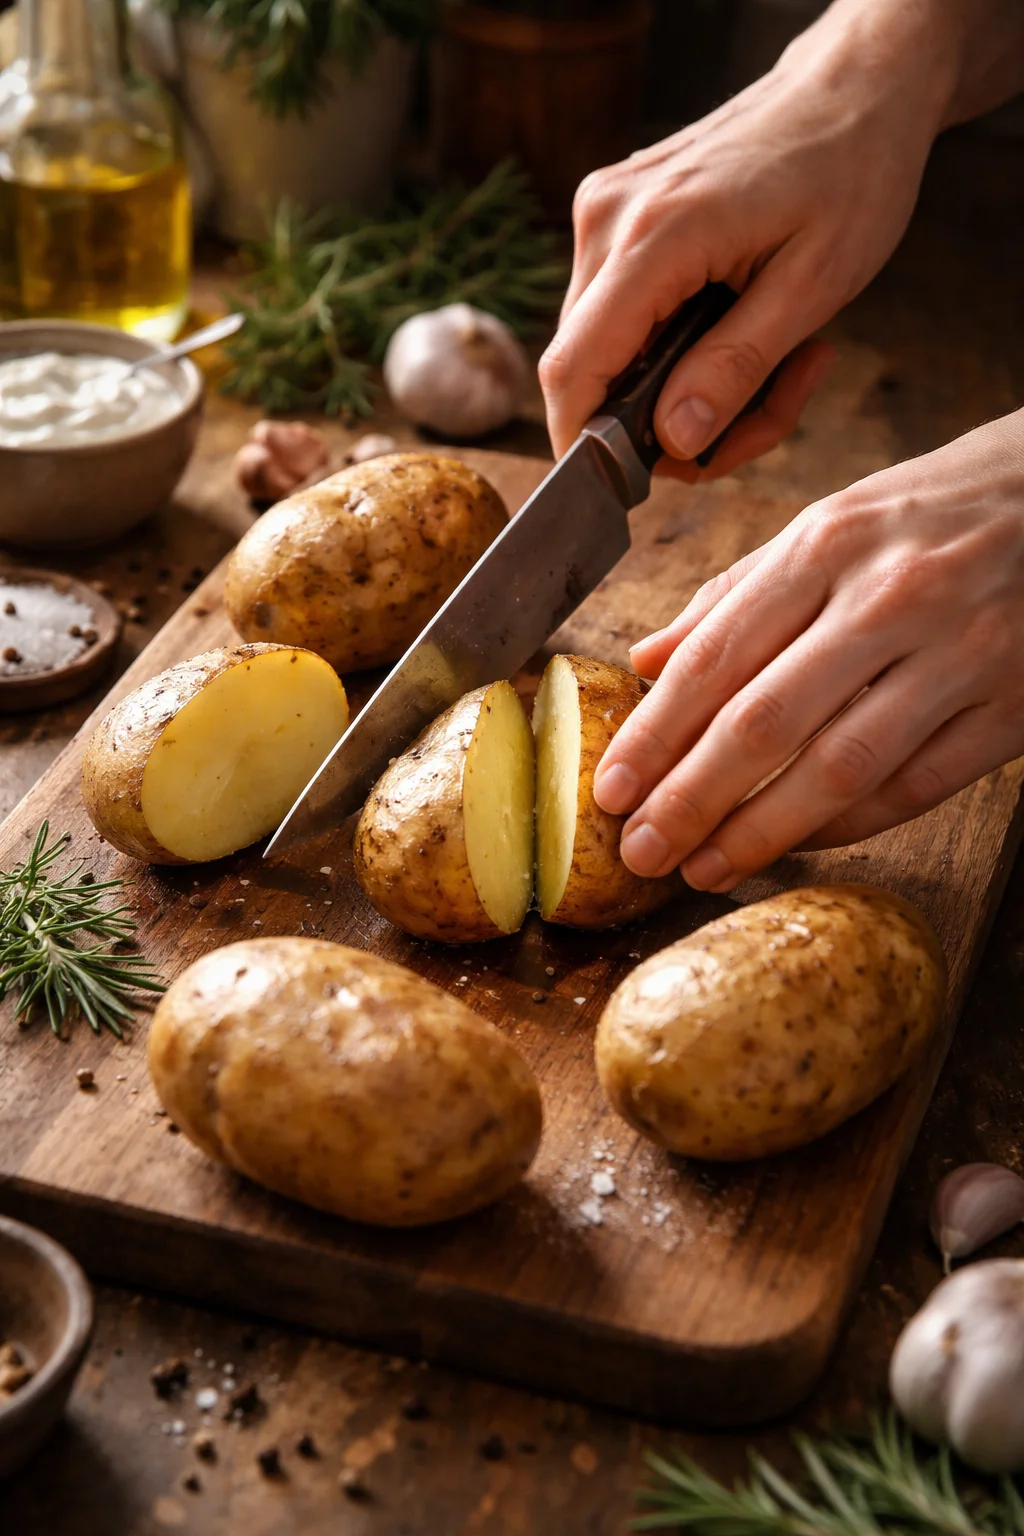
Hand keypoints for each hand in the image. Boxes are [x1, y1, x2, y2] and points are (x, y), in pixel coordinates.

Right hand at [539, 0, 957, 476]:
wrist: (855, 87)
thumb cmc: (851, 172)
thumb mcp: (814, 287)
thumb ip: (736, 369)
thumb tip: (673, 442)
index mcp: (652, 235)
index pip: (575, 369)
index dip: (586, 447)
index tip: (626, 491)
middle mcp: (607, 221)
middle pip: (591, 371)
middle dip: (667, 425)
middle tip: (765, 420)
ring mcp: (605, 216)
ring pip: (609, 352)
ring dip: (684, 390)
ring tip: (781, 371)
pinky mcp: (617, 220)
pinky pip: (624, 318)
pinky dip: (680, 351)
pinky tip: (745, 335)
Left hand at [593, 411, 1023, 888]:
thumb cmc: (939, 507)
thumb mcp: (832, 521)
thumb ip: (737, 594)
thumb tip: (646, 661)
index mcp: (829, 543)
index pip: (718, 656)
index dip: (656, 734)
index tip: (610, 789)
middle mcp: (890, 597)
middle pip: (767, 721)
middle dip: (691, 798)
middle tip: (639, 849)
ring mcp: (959, 654)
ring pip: (841, 767)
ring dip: (761, 831)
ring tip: (702, 866)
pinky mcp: (1014, 705)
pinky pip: (915, 785)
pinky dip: (849, 826)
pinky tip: (796, 846)